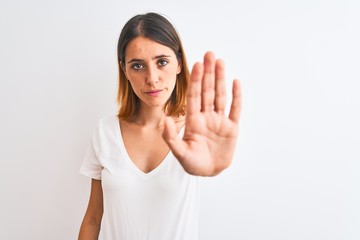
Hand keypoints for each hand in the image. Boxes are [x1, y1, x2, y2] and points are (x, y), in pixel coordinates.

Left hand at [163, 51, 241, 175]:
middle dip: (208, 73)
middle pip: (207, 90)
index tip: (196, 64)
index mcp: (194, 120)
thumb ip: (171, 138)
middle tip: (209, 54)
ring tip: (220, 62)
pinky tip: (235, 82)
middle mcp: (207, 116)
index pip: (194, 96)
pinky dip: (236, 96)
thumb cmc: (193, 163)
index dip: (195, 80)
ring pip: (220, 96)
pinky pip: (235, 109)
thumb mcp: (180, 152)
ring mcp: (220, 121)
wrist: (209, 171)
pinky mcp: (232, 128)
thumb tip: (164, 121)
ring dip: (221, 79)